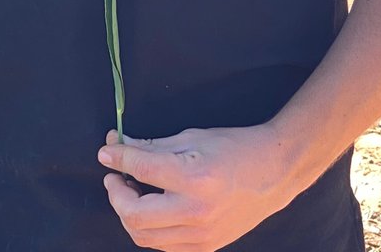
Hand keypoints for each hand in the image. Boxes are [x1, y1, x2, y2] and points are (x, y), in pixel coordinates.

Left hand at [98, 125, 291, 251]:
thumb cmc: (234, 147)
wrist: (273, 172)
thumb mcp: (192, 139)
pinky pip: (163, 245)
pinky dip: (149, 229)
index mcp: (195, 177)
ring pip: (144, 236)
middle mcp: (196, 211)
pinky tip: (151, 208)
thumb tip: (119, 147)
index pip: (141, 170)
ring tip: (130, 191)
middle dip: (116, 194)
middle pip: (134, 214)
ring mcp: (201, 235)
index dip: (118, 158)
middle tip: (114, 176)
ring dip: (128, 213)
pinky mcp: (205, 248)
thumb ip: (153, 147)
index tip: (106, 151)